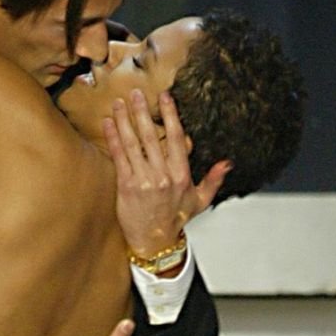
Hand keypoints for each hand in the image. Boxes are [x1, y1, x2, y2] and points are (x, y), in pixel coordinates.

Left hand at [104, 90, 230, 256]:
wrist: (155, 242)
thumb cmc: (175, 220)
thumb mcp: (200, 201)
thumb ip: (213, 180)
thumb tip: (227, 163)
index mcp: (181, 175)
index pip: (176, 138)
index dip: (171, 115)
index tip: (165, 97)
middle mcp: (163, 175)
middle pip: (152, 136)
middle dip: (142, 112)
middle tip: (135, 93)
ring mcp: (143, 180)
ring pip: (133, 144)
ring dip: (124, 121)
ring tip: (118, 103)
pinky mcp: (126, 186)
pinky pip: (119, 157)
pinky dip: (113, 138)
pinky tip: (108, 124)